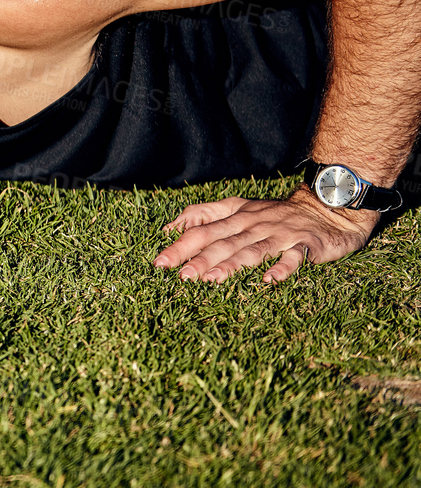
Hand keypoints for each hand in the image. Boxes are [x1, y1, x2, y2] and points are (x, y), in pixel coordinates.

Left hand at [153, 186, 380, 284]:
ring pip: (251, 250)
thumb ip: (206, 213)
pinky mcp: (305, 244)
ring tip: (211, 279)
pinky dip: (281, 268)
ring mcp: (279, 234)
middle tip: (181, 276)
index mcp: (236, 217)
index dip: (180, 245)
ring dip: (231, 265)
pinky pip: (292, 257)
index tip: (160, 263)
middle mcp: (254, 224)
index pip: (202, 230)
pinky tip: (269, 281)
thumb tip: (172, 226)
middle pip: (222, 242)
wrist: (327, 207)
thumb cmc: (276, 213)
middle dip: (200, 259)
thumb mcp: (239, 207)